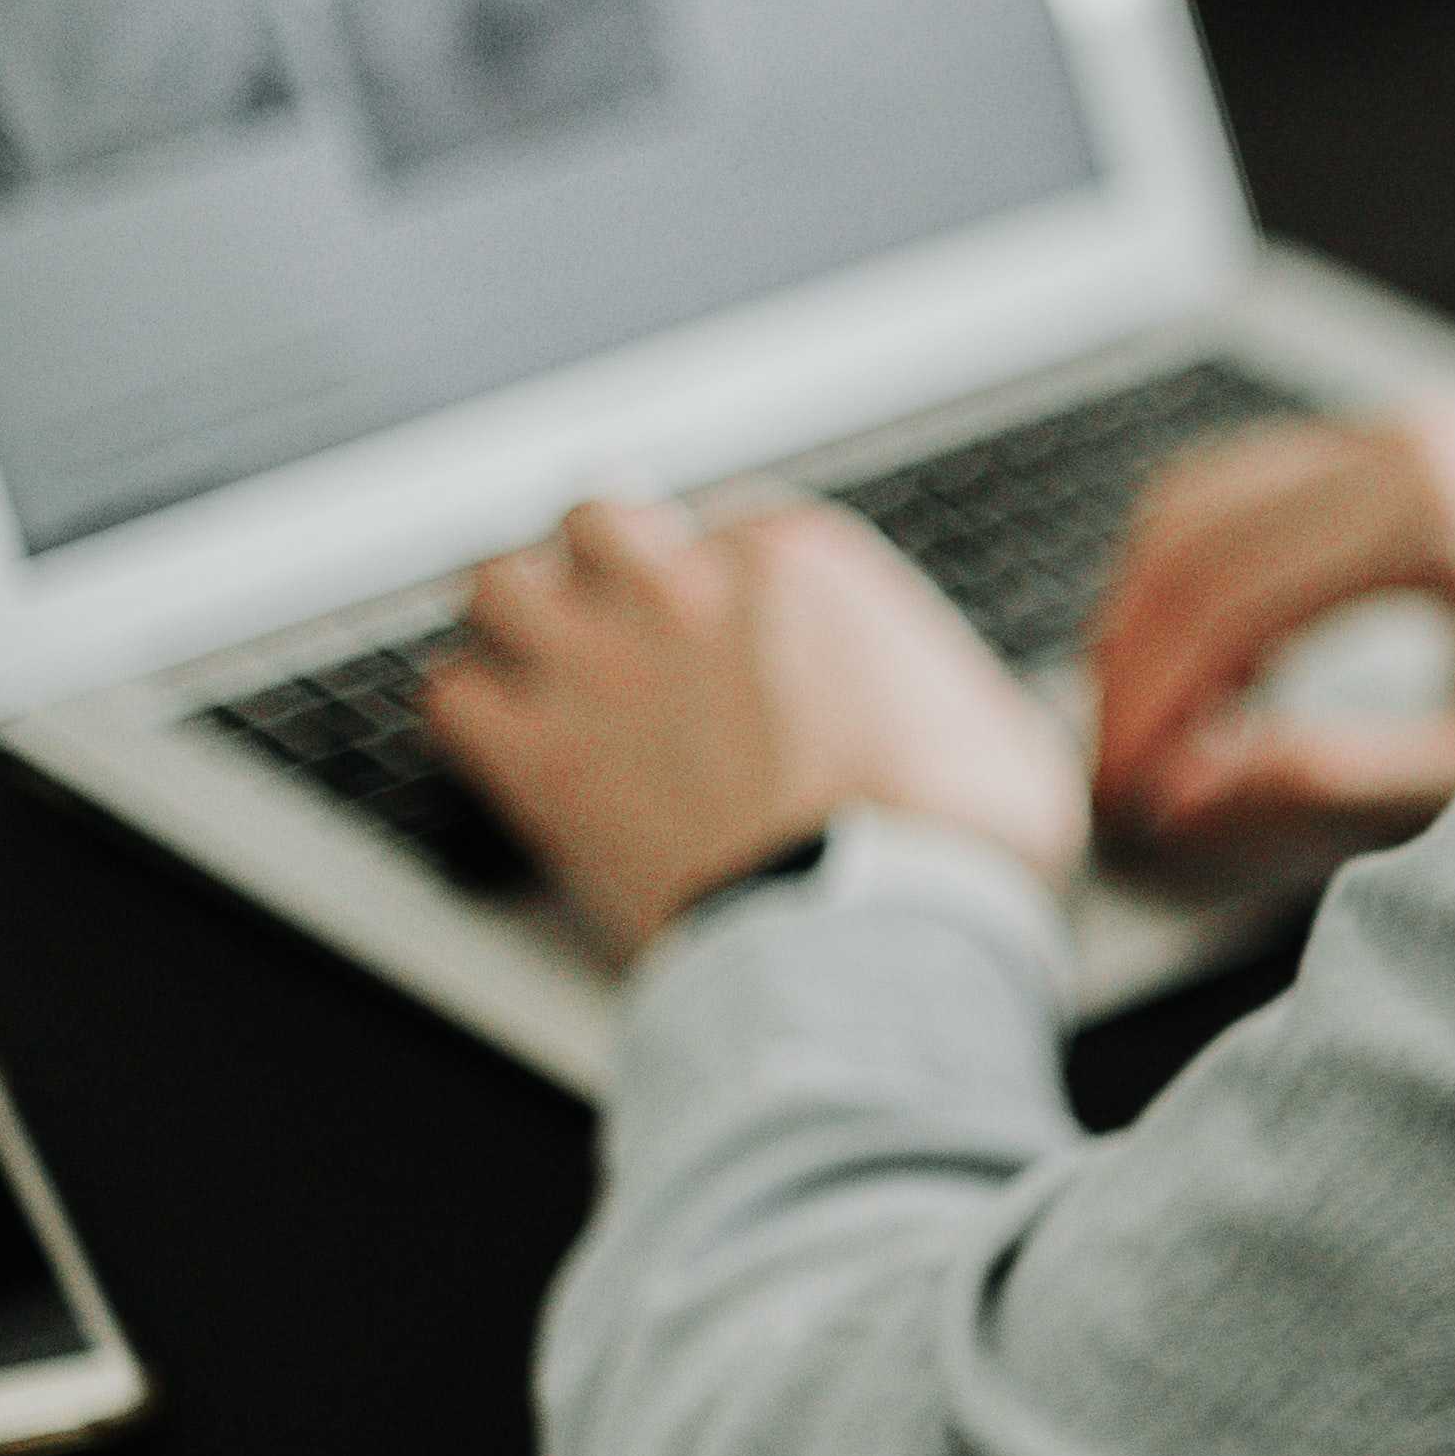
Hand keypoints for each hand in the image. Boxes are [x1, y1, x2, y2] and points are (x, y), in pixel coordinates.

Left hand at [421, 496, 1088, 961]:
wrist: (872, 935)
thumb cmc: (950, 844)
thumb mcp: (1004, 733)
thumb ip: (962, 695)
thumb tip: (986, 721)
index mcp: (801, 563)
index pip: (727, 520)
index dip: (721, 573)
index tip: (731, 619)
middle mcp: (685, 589)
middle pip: (596, 520)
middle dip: (603, 563)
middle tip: (618, 612)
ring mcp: (600, 665)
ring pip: (497, 583)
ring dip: (515, 620)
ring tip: (537, 661)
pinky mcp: (538, 756)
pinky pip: (450, 695)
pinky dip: (471, 714)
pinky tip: (505, 744)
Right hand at [1087, 398, 1454, 864]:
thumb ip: (1336, 779)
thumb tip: (1184, 793)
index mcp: (1432, 505)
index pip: (1221, 598)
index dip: (1149, 705)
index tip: (1123, 798)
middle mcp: (1410, 438)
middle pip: (1188, 536)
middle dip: (1129, 661)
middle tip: (1114, 777)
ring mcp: (1408, 428)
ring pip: (1202, 497)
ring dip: (1152, 611)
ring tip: (1155, 737)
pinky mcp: (1411, 445)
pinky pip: (1253, 489)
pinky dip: (1205, 576)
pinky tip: (1224, 682)